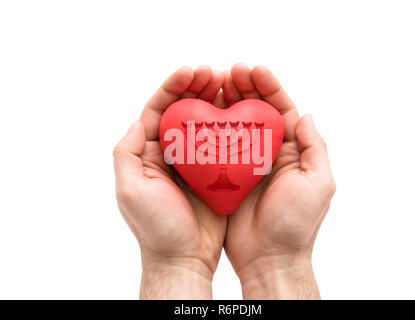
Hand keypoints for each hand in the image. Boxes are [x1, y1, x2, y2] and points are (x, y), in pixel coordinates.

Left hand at [113, 66, 226, 298]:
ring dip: (216, 101)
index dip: (173, 87)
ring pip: (205, 122)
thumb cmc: (156, 228)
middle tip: (215, 73)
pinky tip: (242, 112)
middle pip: (183, 110)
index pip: (159, 110)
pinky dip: (231, 125)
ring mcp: (194, 162)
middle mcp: (171, 153)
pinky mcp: (215, 172)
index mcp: (149, 153)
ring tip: (230, 83)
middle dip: (197, 88)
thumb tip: (138, 121)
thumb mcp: (130, 190)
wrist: (184, 257)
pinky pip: (223, 143)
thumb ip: (127, 153)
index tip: (191, 71)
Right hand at [222, 64, 335, 298]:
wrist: (269, 258)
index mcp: (292, 150)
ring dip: (225, 102)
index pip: (280, 109)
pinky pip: (216, 147)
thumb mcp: (318, 184)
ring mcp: (245, 163)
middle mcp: (268, 152)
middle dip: (244, 88)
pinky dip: (209, 129)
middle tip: (228, 72)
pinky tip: (199, 114)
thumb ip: (314, 148)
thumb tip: (305, 115)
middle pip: (256, 111)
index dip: (268, 87)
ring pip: (234, 124)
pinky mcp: (225, 176)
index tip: (253, 69)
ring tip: (213, 83)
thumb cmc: (295, 224)